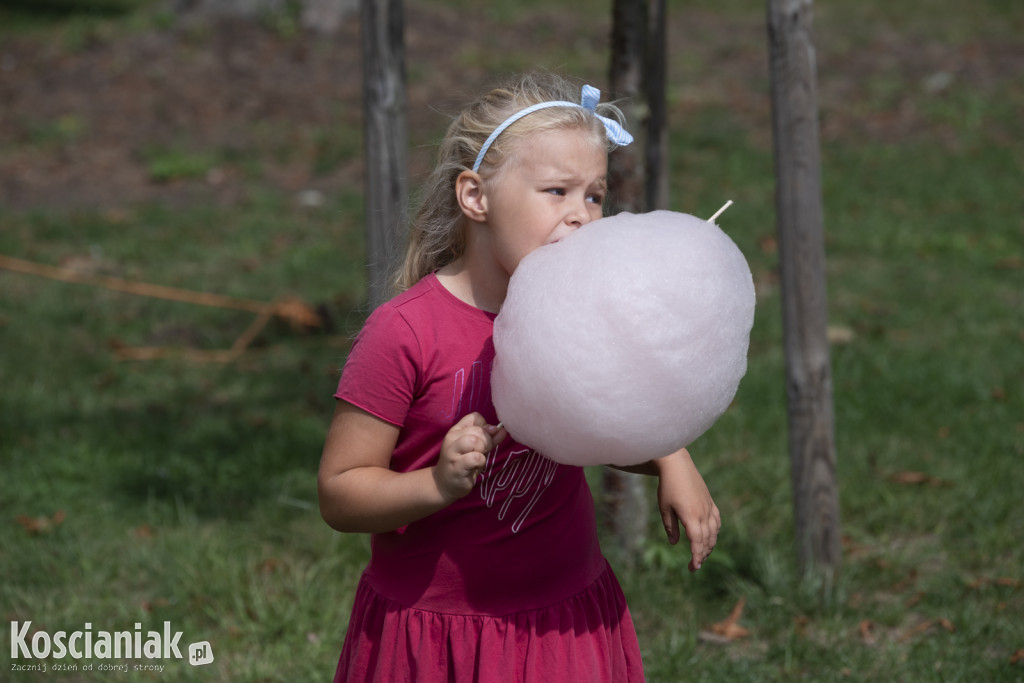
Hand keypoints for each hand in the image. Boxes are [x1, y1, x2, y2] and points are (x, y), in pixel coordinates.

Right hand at [434, 412, 504, 502]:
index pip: (475, 417)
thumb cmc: (464, 464)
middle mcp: (452, 438)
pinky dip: (480, 462)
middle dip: (486, 441)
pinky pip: (476, 458)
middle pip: (478, 430)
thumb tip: (502, 430)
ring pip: (474, 441)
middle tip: (482, 452)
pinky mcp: (456, 466)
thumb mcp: (477, 448)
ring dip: (482, 451)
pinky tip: (475, 467)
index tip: (483, 440)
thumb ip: (490, 438)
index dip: (485, 427)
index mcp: (456, 430)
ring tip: (477, 459)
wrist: (445, 484)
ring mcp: (452, 452)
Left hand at [654, 449, 720, 571]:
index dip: (697, 556)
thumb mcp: (665, 508)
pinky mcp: (710, 501)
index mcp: (691, 517)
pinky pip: (717, 520)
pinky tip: (711, 536)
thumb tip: (675, 543)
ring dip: (709, 545)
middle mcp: (703, 513)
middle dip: (702, 555)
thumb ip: (670, 527)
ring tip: (702, 554)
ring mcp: (709, 507)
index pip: (697, 542)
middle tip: (695, 566)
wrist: (677, 465)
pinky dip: (715, 531)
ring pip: (714, 532)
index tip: (694, 567)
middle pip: (707, 540)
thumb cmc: (668, 486)